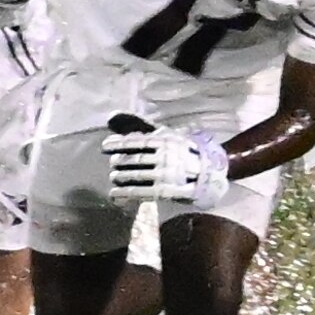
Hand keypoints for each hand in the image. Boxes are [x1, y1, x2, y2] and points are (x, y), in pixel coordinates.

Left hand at [104, 118, 231, 203]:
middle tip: (113, 165)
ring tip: (114, 178)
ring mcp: (169, 175)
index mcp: (166, 140)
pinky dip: (126, 194)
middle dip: (120, 163)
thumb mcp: (163, 135)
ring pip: (137, 176)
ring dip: (121, 178)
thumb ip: (138, 126)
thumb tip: (110, 118)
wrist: (210, 172)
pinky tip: (114, 196)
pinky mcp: (170, 192)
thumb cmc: (180, 151)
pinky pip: (143, 193)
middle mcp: (167, 157)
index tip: (105, 147)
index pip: (137, 141)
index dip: (119, 144)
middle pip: (135, 160)